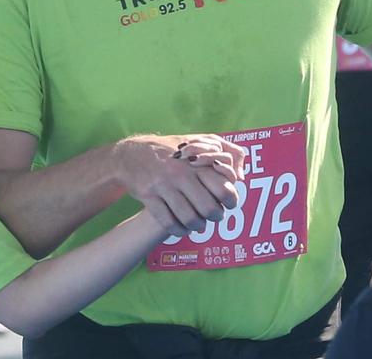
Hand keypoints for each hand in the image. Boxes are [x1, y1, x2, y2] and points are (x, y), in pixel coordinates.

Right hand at [112, 134, 246, 236]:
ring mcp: (163, 186)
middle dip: (215, 217)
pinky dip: (178, 230)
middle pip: (209, 209)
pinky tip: (182, 228)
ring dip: (197, 226)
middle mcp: (181, 174)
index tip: (228, 203)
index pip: (224, 189)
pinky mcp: (148, 197)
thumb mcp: (200, 140)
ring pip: (189, 218)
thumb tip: (241, 177)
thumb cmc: (171, 148)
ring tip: (199, 224)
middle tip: (213, 215)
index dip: (231, 201)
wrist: (130, 153)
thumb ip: (227, 152)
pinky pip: (167, 222)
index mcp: (197, 162)